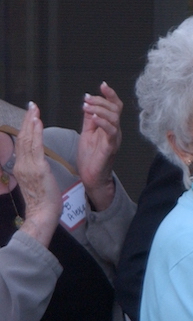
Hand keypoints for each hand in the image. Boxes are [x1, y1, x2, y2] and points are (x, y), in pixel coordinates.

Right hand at [14, 104, 59, 246]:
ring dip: (31, 123)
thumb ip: (33, 169)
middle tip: (32, 106)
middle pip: (23, 138)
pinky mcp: (37, 169)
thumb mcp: (35, 181)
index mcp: (21, 167)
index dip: (26, 128)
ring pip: (28, 140)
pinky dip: (36, 133)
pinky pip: (36, 147)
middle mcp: (21, 164)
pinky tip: (38, 123)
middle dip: (27, 120)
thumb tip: (35, 161)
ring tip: (35, 110)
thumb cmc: (43, 201)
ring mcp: (27, 166)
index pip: (22, 143)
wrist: (42, 214)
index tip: (30, 116)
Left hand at [77, 83, 122, 210]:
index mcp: (110, 126)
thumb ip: (90, 119)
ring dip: (100, 110)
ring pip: (114, 118)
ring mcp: (114, 139)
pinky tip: (93, 118)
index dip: (111, 95)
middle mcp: (115, 131)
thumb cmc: (91, 157)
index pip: (115, 106)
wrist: (91, 176)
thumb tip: (87, 103)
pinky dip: (103, 122)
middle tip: (87, 99)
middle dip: (101, 101)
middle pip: (115, 109)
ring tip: (87, 107)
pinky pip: (111, 132)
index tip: (102, 85)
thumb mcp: (87, 133)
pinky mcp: (111, 147)